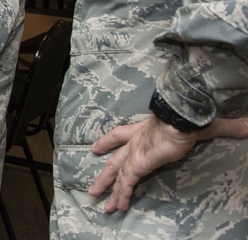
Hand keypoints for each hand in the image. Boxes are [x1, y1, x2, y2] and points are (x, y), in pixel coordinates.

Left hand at [89, 116, 247, 211]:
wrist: (181, 118)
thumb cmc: (190, 118)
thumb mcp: (208, 125)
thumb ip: (228, 127)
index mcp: (144, 129)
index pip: (120, 135)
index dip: (108, 142)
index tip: (96, 147)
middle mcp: (135, 141)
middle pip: (114, 159)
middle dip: (104, 174)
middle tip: (94, 187)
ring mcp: (135, 153)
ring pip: (116, 174)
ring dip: (109, 190)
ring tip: (100, 202)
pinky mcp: (138, 163)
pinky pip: (127, 183)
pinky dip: (122, 194)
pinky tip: (118, 205)